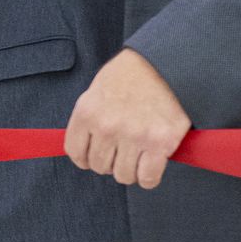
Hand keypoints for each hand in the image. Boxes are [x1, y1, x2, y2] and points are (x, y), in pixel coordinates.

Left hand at [64, 49, 192, 188]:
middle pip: (99, 166)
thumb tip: (85, 148)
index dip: (85, 158)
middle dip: (110, 162)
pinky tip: (151, 165)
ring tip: (137, 155)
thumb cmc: (130, 76)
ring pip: (124, 176)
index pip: (75, 153)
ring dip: (130, 171)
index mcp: (87, 113)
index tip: (96, 155)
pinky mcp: (160, 143)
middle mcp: (107, 127)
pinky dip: (149, 177)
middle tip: (122, 151)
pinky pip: (148, 178)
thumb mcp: (97, 91)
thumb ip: (89, 120)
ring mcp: (133, 136)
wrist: (165, 64)